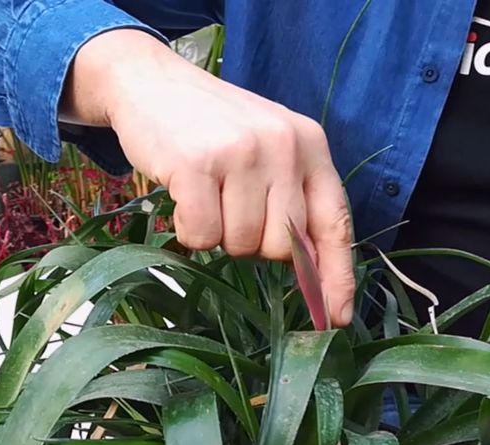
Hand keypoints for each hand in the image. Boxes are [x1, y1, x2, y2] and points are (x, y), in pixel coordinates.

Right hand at [64, 29, 355, 325]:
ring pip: (238, 245)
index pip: (335, 223)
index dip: (337, 276)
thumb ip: (292, 197)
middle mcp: (283, 146)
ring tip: (205, 194)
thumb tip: (309, 272)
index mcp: (310, 145)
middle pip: (280, 247)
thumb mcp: (267, 148)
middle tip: (229, 208)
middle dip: (251, 244)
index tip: (338, 317)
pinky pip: (201, 235)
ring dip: (215, 235)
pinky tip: (183, 196)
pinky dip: (188, 230)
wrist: (151, 81)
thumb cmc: (211, 127)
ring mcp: (241, 154)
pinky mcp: (198, 164)